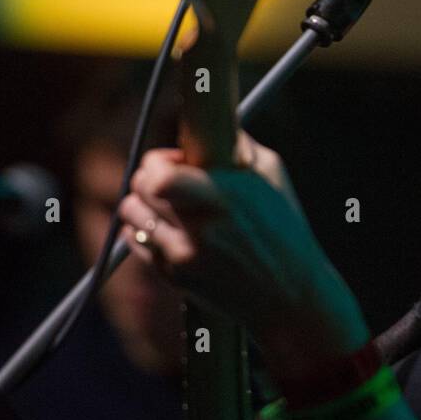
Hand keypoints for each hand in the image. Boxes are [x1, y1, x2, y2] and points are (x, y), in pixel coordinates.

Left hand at [118, 131, 368, 368]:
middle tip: (172, 181)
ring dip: (145, 204)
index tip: (176, 160)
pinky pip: (136, 242)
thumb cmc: (286, 231)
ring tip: (171, 207)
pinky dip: (147, 231)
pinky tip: (173, 231)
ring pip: (131, 213)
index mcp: (227, 197)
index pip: (159, 175)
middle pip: (140, 187)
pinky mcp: (174, 277)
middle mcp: (201, 227)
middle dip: (150, 177)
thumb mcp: (274, 176)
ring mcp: (184, 256)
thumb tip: (213, 122)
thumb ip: (240, 145)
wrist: (289, 296)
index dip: (160, 161)